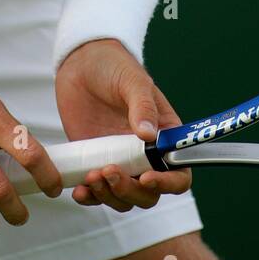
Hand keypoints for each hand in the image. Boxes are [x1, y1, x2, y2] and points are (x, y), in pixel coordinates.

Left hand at [55, 39, 191, 211]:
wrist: (81, 62)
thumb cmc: (114, 66)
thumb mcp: (132, 80)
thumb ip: (142, 106)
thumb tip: (149, 135)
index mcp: (164, 136)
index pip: (178, 172)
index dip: (168, 182)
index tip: (147, 177)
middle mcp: (144, 154)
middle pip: (149, 193)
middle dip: (131, 190)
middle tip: (109, 171)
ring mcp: (119, 161)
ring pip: (124, 197)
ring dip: (109, 195)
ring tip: (91, 176)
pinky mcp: (94, 162)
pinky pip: (97, 192)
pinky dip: (90, 197)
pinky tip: (80, 190)